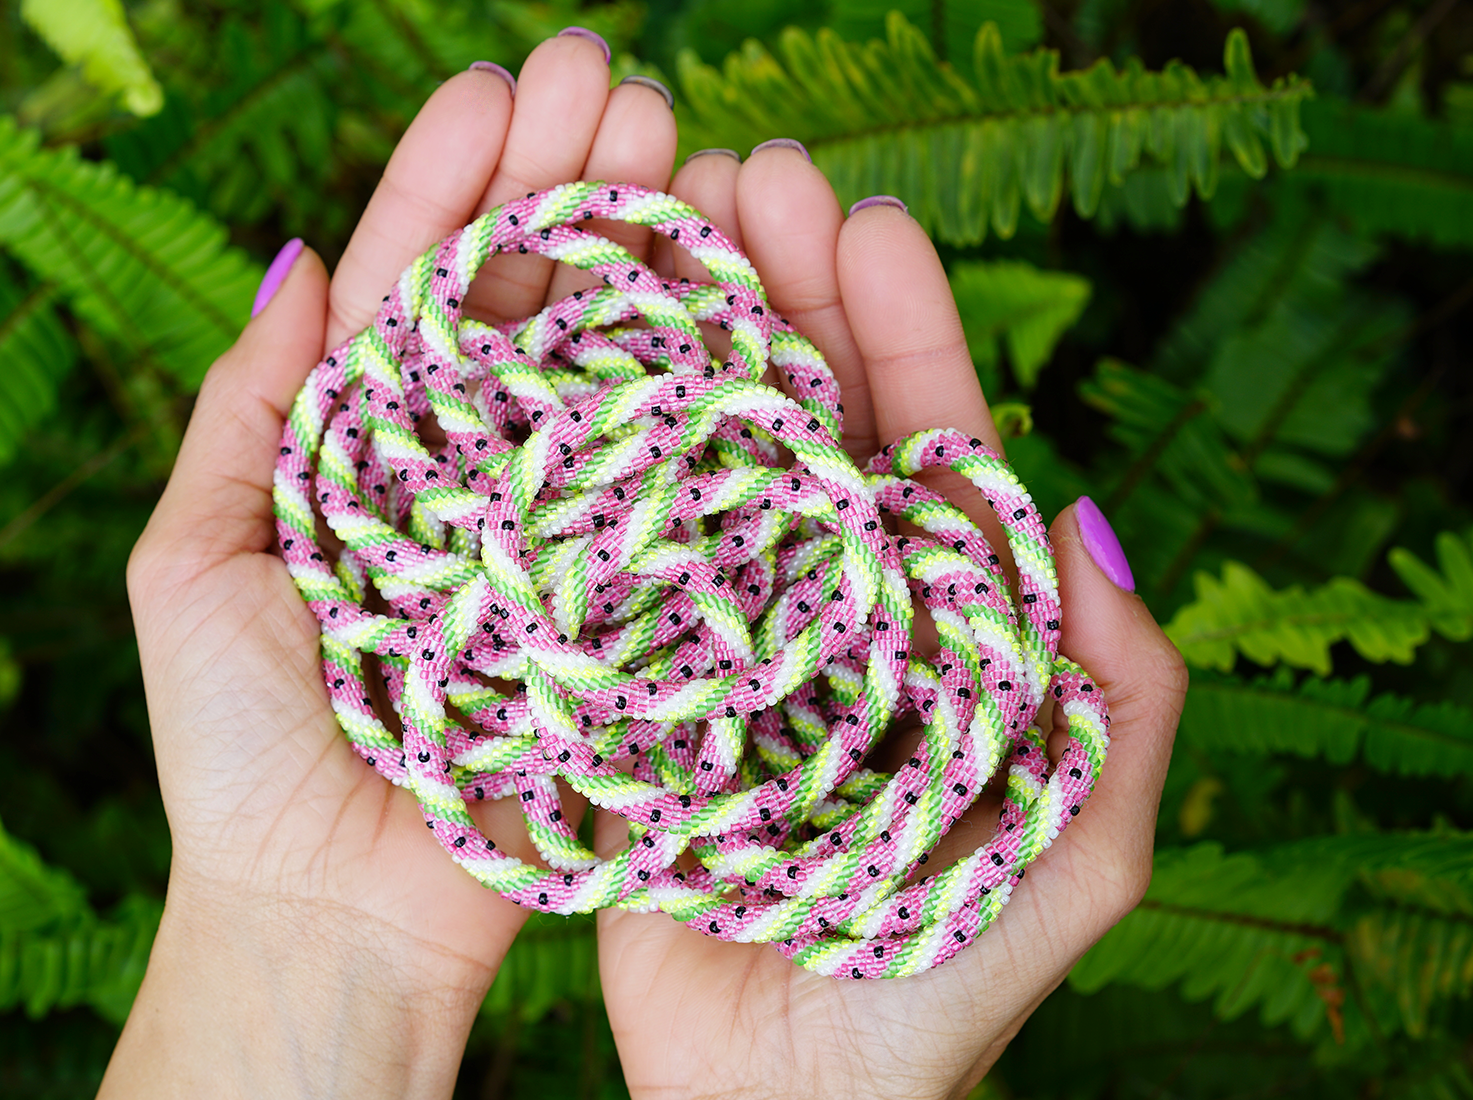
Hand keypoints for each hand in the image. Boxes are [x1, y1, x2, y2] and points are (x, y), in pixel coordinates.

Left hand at [102, 32, 678, 1098]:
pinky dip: (700, 383)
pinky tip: (729, 287)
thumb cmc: (239, 751)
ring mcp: (566, 531)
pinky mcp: (633, 600)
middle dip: (570, 181)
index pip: (419, 286)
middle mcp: (482, 473)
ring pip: (610, 366)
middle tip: (620, 76)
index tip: (500, 82)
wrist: (330, 916)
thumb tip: (295, 260)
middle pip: (531, 303)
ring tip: (681, 142)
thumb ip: (244, 411)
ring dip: (644, 250)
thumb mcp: (196, 563)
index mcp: (374, 447)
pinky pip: (670, 479)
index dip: (456, 180)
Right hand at [593, 147, 1189, 1098]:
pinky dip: (583, 471)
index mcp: (926, 627)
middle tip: (738, 173)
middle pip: (802, 431)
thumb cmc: (940, 996)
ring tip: (650, 227)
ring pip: (697, 471)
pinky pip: (605, 566)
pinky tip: (553, 375)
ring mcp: (710, 640)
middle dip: (780, 298)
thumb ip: (1117, 695)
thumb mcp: (1081, 850)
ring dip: (680, 350)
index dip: (900, 334)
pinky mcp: (621, 691)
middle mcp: (814, 612)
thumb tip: (1075, 510)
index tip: (861, 222)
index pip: (921, 452)